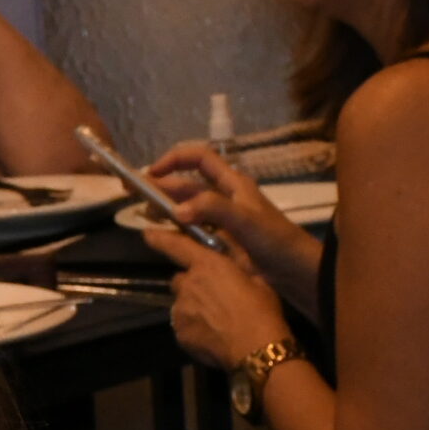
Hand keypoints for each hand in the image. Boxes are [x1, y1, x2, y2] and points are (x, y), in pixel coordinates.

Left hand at [144, 227, 292, 371]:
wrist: (255, 348)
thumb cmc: (261, 308)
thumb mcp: (256, 275)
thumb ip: (236, 258)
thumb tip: (225, 243)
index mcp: (207, 266)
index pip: (176, 246)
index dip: (160, 239)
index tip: (147, 234)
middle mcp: (187, 285)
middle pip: (181, 279)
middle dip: (193, 283)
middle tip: (215, 294)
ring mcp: (180, 310)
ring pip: (182, 302)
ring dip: (194, 305)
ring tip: (217, 317)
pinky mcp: (179, 332)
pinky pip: (183, 323)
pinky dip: (193, 325)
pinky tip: (212, 332)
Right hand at [145, 142, 305, 266]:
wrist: (296, 271)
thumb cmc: (275, 241)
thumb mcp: (246, 221)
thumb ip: (212, 210)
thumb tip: (176, 210)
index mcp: (233, 184)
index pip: (199, 158)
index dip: (174, 159)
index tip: (151, 174)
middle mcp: (225, 197)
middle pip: (187, 184)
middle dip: (161, 186)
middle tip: (132, 195)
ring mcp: (222, 219)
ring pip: (187, 207)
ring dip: (165, 208)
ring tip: (143, 215)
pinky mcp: (220, 239)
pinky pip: (191, 229)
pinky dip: (174, 230)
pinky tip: (161, 237)